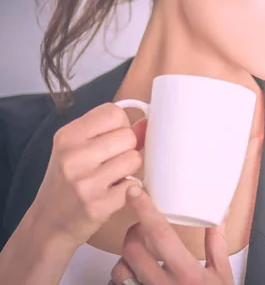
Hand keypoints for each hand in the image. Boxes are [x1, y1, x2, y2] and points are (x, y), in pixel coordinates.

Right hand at [29, 103, 145, 246]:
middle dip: (128, 148)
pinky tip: (112, 193)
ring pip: (134, 159)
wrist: (48, 222)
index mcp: (68, 136)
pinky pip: (134, 185)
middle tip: (112, 161)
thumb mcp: (79, 148)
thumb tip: (146, 122)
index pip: (114, 112)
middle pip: (128, 136)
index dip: (121, 125)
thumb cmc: (68, 179)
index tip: (113, 137)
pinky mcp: (99, 205)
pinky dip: (128, 189)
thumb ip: (110, 131)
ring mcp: (85, 182)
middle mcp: (73, 157)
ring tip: (113, 176)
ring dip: (130, 169)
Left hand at [110, 186, 233, 284]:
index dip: (146, 210)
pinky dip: (124, 277)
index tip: (136, 193)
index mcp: (187, 273)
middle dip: (132, 232)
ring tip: (136, 253)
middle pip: (132, 250)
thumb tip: (217, 217)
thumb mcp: (222, 274)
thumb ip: (216, 245)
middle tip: (142, 226)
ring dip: (124, 258)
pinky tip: (135, 273)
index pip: (161, 234)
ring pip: (119, 271)